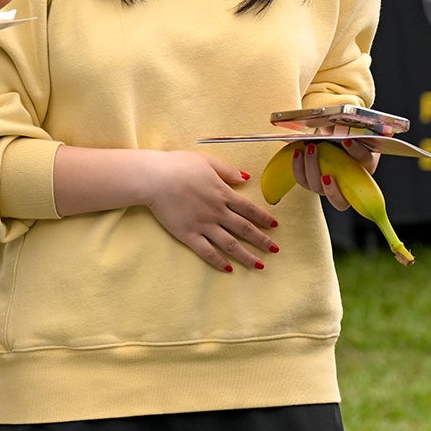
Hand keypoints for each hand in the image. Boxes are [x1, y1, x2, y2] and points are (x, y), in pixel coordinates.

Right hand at [144, 151, 278, 271]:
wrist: (155, 179)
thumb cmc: (178, 166)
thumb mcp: (207, 162)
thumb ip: (227, 171)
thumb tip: (246, 177)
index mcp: (223, 193)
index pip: (249, 209)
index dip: (264, 218)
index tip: (275, 226)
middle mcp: (217, 212)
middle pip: (244, 229)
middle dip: (262, 240)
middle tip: (275, 250)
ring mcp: (204, 225)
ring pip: (230, 244)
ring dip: (246, 256)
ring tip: (259, 266)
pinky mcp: (188, 235)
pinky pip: (207, 252)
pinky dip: (219, 261)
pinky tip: (228, 268)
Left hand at [291, 139, 379, 211]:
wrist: (333, 140)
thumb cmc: (349, 139)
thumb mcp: (361, 135)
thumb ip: (371, 133)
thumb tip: (388, 130)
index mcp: (364, 173)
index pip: (364, 166)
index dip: (356, 153)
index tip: (347, 140)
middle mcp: (347, 186)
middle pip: (339, 198)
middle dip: (330, 185)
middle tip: (322, 157)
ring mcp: (328, 187)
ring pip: (318, 188)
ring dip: (311, 168)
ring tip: (310, 147)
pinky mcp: (312, 182)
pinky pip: (303, 181)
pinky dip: (298, 168)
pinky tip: (298, 152)